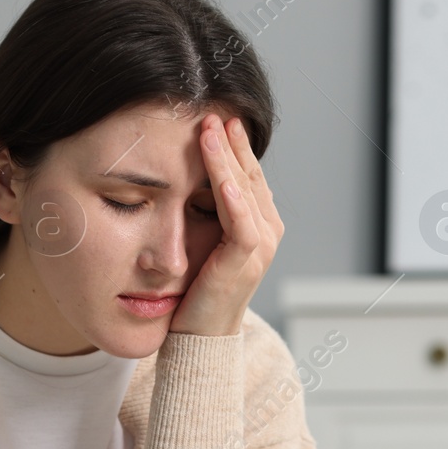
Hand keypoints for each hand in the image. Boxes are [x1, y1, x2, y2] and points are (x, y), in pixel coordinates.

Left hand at [169, 114, 283, 337]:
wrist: (198, 337)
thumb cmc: (195, 292)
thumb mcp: (200, 241)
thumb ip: (202, 211)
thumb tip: (182, 177)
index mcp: (258, 224)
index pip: (248, 174)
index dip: (234, 146)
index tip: (214, 118)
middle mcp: (266, 232)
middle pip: (251, 176)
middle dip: (232, 143)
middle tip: (213, 111)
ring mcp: (259, 249)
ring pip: (247, 193)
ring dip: (228, 160)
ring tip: (211, 130)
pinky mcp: (244, 264)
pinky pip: (242, 224)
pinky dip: (232, 198)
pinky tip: (220, 175)